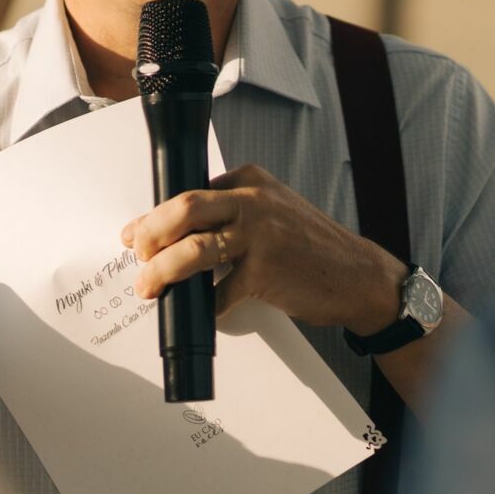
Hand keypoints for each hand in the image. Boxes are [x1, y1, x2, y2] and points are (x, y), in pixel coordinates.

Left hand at [122, 164, 405, 334]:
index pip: (191, 191)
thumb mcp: (273, 211)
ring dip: (163, 271)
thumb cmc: (311, 246)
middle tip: (137, 254)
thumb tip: (180, 234)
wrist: (358, 276)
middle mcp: (252, 200)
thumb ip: (233, 212)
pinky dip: (204, 307)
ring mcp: (260, 235)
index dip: (155, 215)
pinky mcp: (266, 271)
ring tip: (149, 287)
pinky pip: (220, 292)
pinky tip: (200, 314)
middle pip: (184, 209)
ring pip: (194, 249)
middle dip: (150, 233)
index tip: (136, 234)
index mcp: (249, 179)